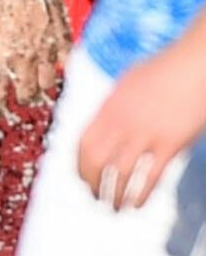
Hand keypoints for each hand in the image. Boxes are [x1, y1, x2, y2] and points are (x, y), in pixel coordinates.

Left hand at [0, 0, 69, 118]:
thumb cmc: (2, 1)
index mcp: (1, 56)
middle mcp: (24, 59)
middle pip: (25, 96)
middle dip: (20, 99)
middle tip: (19, 96)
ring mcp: (47, 53)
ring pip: (47, 87)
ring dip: (41, 89)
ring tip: (38, 86)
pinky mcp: (64, 44)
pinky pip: (66, 68)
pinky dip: (61, 71)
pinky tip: (56, 69)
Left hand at [77, 35, 205, 208]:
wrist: (194, 64)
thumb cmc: (164, 69)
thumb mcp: (127, 83)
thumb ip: (114, 105)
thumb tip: (104, 123)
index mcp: (108, 106)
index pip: (83, 143)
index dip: (79, 165)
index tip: (80, 177)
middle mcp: (122, 122)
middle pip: (96, 161)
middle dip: (92, 183)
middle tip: (94, 195)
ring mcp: (146, 134)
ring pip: (121, 174)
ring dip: (114, 195)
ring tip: (113, 207)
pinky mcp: (171, 144)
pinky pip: (151, 177)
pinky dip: (140, 194)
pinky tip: (136, 203)